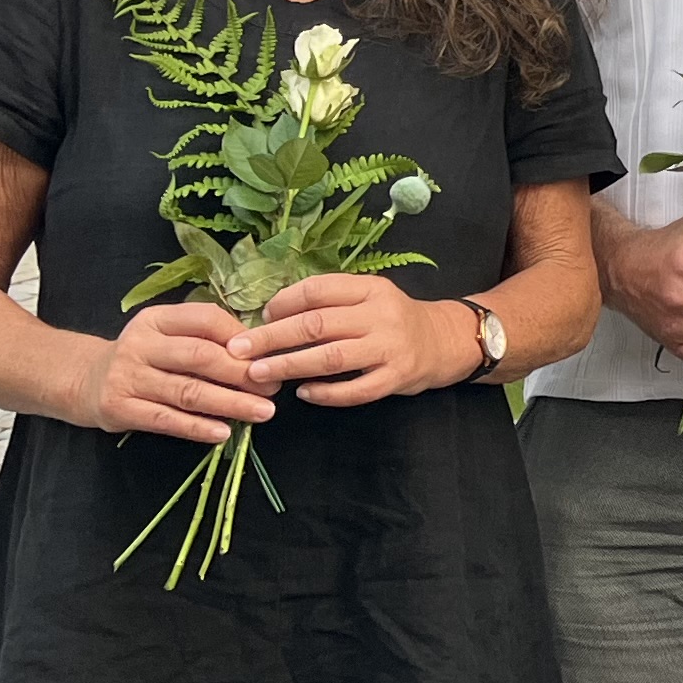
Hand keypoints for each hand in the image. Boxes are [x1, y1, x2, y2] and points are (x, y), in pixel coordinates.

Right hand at [82, 302, 271, 445]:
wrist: (85, 381)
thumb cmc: (143, 358)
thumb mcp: (166, 335)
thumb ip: (204, 337)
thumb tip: (260, 350)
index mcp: (157, 318)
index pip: (205, 319)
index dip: (241, 337)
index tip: (269, 355)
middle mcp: (140, 344)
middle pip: (199, 356)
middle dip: (241, 373)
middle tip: (273, 387)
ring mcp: (127, 377)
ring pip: (187, 391)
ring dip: (230, 403)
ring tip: (263, 412)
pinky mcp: (119, 408)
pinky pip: (165, 419)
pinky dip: (197, 427)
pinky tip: (223, 432)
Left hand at [238, 274, 469, 405]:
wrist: (445, 341)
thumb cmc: (394, 319)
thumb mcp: (368, 297)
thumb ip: (330, 301)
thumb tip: (272, 314)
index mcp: (370, 288)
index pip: (318, 290)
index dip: (283, 303)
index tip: (259, 317)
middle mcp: (381, 314)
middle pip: (316, 324)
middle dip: (271, 338)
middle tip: (237, 349)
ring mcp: (390, 347)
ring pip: (330, 357)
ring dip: (289, 366)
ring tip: (257, 374)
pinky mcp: (397, 378)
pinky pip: (355, 390)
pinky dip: (326, 393)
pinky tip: (304, 394)